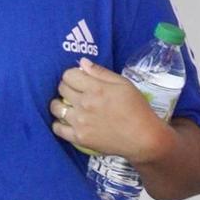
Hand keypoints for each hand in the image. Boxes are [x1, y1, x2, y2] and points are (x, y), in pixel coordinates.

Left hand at [50, 60, 175, 162]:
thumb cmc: (137, 108)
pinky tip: (66, 121)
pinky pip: (57, 129)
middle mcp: (85, 104)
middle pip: (61, 89)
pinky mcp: (79, 138)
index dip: (73, 75)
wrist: (143, 138)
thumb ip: (101, 72)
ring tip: (68, 106)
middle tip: (75, 92)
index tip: (79, 79)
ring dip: (59, 104)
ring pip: (55, 108)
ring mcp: (80, 122)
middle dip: (66, 87)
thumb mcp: (124, 84)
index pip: (68, 75)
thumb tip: (82, 62)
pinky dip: (58, 123)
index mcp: (96, 88)